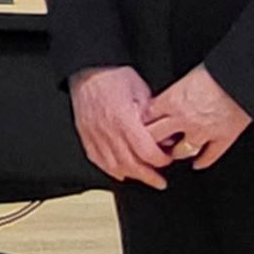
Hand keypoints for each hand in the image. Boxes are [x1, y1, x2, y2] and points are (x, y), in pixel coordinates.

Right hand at [68, 64, 170, 188]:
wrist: (88, 71)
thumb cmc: (113, 76)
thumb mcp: (141, 89)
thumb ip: (152, 114)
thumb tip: (163, 133)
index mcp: (123, 119)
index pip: (145, 151)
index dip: (160, 160)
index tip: (167, 159)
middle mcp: (108, 130)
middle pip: (130, 164)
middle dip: (148, 176)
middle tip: (159, 181)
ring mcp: (95, 135)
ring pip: (114, 166)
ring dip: (131, 175)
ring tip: (142, 178)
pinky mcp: (86, 135)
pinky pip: (97, 160)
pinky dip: (110, 169)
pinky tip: (120, 172)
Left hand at [145, 65, 252, 170]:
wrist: (246, 78)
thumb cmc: (220, 70)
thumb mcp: (189, 74)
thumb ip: (177, 88)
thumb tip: (169, 93)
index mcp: (172, 100)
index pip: (146, 116)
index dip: (143, 121)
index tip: (141, 125)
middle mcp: (184, 119)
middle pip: (156, 138)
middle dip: (150, 141)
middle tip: (149, 144)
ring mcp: (203, 132)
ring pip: (181, 151)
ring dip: (174, 153)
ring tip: (171, 153)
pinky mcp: (223, 138)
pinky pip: (209, 156)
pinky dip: (202, 162)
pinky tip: (197, 164)